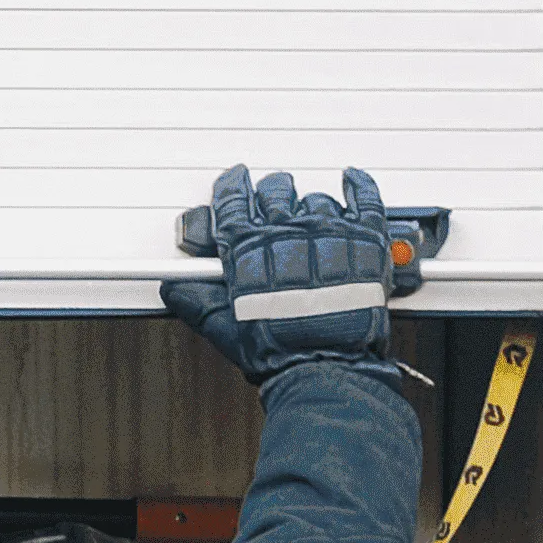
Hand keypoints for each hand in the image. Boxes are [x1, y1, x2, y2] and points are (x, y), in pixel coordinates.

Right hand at [163, 166, 406, 380]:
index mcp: (249, 245)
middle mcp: (287, 230)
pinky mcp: (364, 238)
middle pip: (275, 190)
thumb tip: (176, 289)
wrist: (324, 363)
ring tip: (310, 224)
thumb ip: (196, 302)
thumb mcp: (223, 328)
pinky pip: (365, 197)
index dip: (231, 185)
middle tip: (271, 205)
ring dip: (309, 207)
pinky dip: (358, 185)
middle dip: (270, 194)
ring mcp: (328, 230)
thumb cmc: (277, 348)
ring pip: (316, 198)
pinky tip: (352, 180)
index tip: (233, 180)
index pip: (234, 198)